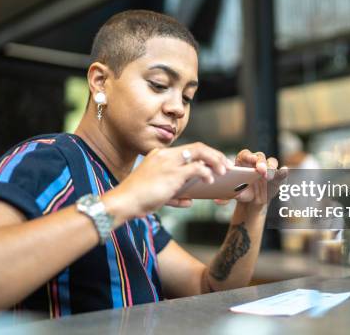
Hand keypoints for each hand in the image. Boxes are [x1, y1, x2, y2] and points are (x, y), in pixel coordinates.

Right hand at [103, 143, 228, 219]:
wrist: (123, 202)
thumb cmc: (137, 199)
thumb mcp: (157, 193)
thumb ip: (175, 195)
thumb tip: (190, 201)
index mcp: (160, 155)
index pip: (188, 149)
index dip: (205, 154)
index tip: (216, 162)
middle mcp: (165, 154)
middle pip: (197, 147)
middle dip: (215, 155)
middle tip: (227, 165)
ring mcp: (169, 162)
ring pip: (200, 152)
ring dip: (215, 161)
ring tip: (224, 171)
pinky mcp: (172, 173)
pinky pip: (196, 168)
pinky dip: (207, 173)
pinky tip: (210, 181)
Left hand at [214, 149, 286, 208]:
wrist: (251, 200)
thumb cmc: (240, 192)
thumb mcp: (232, 194)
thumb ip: (226, 196)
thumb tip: (218, 201)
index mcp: (243, 161)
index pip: (246, 154)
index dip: (248, 155)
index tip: (250, 159)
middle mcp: (256, 162)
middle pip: (260, 157)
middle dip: (260, 162)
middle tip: (260, 170)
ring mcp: (268, 168)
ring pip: (271, 162)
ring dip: (271, 167)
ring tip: (268, 176)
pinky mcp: (277, 176)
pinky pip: (281, 172)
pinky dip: (283, 171)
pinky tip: (284, 171)